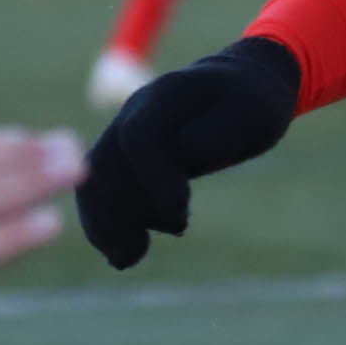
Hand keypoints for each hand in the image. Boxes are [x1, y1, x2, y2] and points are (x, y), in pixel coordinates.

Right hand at [77, 37, 302, 269]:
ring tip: (130, 257)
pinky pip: (97, 192)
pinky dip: (103, 225)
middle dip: (126, 208)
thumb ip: (219, 133)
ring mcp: (121, 134)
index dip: (152, 176)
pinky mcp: (122, 158)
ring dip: (105, 224)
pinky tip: (123, 255)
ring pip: (93, 181)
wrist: (239, 87)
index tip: (179, 212)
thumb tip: (187, 154)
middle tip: (170, 233)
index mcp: (167, 95)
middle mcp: (134, 112)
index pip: (140, 134)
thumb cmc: (251, 103)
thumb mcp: (252, 114)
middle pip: (105, 163)